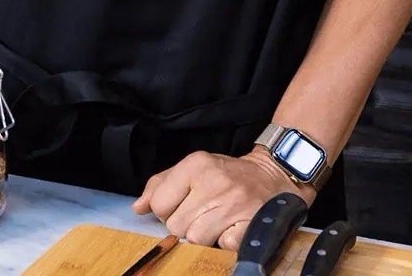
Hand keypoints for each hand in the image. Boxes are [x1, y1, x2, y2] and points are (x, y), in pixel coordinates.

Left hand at [132, 149, 313, 251]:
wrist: (272, 177)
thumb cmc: (227, 175)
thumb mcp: (193, 168)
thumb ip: (162, 184)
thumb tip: (138, 208)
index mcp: (196, 164)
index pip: (160, 203)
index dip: (167, 211)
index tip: (181, 205)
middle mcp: (214, 181)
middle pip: (176, 226)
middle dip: (186, 225)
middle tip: (203, 213)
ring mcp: (233, 204)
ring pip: (196, 239)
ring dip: (204, 236)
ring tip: (217, 221)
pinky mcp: (250, 225)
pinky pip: (222, 247)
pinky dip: (225, 243)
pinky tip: (232, 228)